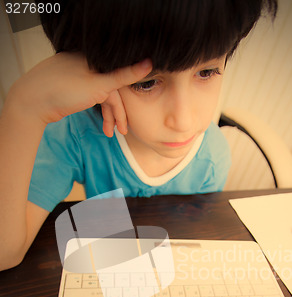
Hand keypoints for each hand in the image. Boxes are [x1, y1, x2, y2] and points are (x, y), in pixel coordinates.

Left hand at [8, 53, 151, 136]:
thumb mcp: (99, 85)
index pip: (119, 79)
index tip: (130, 121)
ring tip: (108, 133)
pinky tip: (98, 122)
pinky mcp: (70, 86)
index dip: (125, 102)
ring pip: (100, 95)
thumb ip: (124, 76)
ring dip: (107, 115)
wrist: (32, 102)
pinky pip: (90, 97)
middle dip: (117, 112)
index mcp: (94, 58)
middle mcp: (87, 64)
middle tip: (122, 132)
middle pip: (111, 89)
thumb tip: (150, 63)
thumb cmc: (64, 91)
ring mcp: (77, 75)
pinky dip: (96, 110)